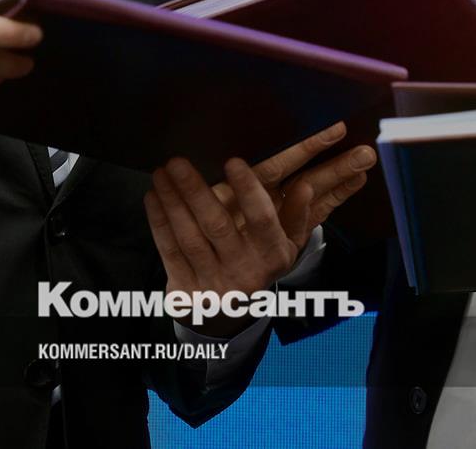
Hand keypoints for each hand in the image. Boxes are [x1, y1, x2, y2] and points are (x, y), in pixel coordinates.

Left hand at [143, 122, 376, 336]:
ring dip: (173, 201)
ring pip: (189, 236)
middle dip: (196, 191)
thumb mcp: (289, 242)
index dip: (249, 192)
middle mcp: (246, 270)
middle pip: (217, 226)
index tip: (234, 161)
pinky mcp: (187, 291)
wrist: (229, 315)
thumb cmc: (261, 261)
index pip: (264, 220)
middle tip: (178, 160)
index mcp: (275, 255)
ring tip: (163, 170)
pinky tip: (152, 196)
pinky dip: (159, 222)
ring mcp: (214, 282)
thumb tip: (322, 184)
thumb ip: (306, 211)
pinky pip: (169, 251)